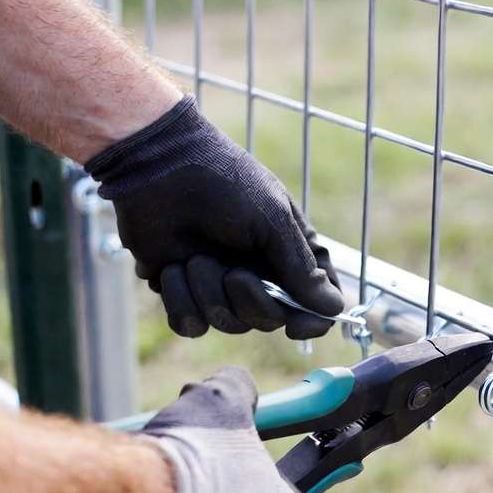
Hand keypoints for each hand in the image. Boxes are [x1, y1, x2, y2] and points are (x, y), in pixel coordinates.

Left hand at [85, 97, 343, 339]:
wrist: (157, 166)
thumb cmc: (224, 181)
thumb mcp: (273, 219)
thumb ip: (303, 268)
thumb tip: (334, 309)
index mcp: (290, 254)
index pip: (316, 304)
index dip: (312, 321)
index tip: (296, 326)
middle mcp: (260, 274)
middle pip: (270, 321)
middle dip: (251, 301)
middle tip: (234, 272)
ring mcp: (220, 285)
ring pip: (228, 324)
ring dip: (208, 292)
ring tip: (194, 257)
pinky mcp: (183, 291)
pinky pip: (189, 324)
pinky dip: (179, 299)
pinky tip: (172, 268)